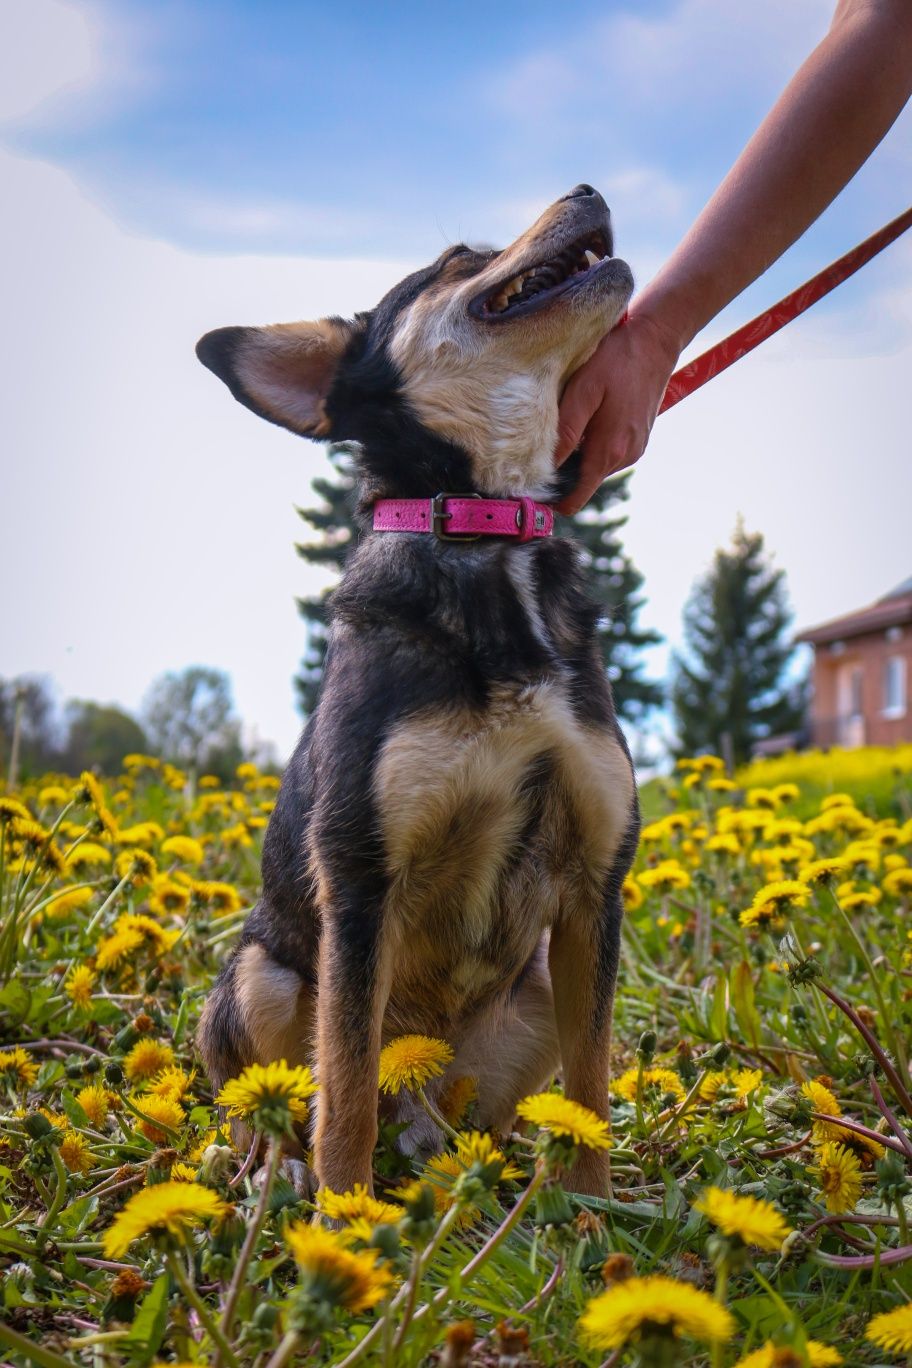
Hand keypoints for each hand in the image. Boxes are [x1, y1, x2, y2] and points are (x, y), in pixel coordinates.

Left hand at [553, 309, 682, 513]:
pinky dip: (593, 445)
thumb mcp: (583, 391)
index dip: (556, 500)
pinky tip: (587, 421)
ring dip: (579, 456)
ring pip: (595, 466)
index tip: (535, 494)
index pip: (578, 495)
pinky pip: (608, 453)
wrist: (654, 342)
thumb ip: (566, 431)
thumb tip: (549, 465)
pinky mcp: (638, 439)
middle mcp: (624, 456)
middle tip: (540, 451)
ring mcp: (634, 449)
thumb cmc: (616, 361)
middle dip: (563, 473)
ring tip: (567, 428)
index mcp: (608, 450)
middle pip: (584, 481)